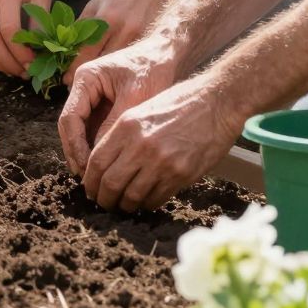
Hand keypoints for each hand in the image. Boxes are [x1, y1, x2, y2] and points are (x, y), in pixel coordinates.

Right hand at [58, 31, 178, 177]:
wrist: (166, 53)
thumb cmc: (152, 68)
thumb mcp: (135, 96)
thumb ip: (115, 124)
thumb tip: (100, 155)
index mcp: (85, 79)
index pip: (69, 118)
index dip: (75, 145)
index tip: (86, 167)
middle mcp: (83, 89)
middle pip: (70, 127)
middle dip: (77, 154)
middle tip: (88, 179)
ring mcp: (91, 99)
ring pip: (80, 132)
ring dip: (85, 154)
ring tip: (95, 177)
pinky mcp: (102, 108)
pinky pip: (93, 131)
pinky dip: (96, 149)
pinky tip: (105, 166)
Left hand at [67, 0, 162, 77]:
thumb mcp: (95, 3)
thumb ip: (82, 26)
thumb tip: (66, 49)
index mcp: (105, 20)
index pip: (85, 52)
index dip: (72, 69)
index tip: (64, 80)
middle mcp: (123, 31)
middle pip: (101, 64)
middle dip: (87, 75)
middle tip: (76, 86)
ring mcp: (139, 38)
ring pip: (117, 66)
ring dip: (104, 76)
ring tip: (94, 84)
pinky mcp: (150, 42)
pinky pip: (131, 60)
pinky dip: (121, 68)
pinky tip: (115, 73)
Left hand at [78, 76, 234, 212]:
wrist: (217, 102)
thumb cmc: (181, 103)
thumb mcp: (144, 109)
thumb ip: (123, 136)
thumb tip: (106, 165)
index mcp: (127, 126)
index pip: (96, 162)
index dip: (90, 182)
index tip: (91, 189)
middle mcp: (141, 145)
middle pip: (110, 184)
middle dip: (103, 199)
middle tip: (104, 203)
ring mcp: (161, 162)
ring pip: (132, 196)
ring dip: (125, 205)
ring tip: (125, 205)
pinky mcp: (181, 174)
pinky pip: (156, 199)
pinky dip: (147, 204)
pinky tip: (147, 200)